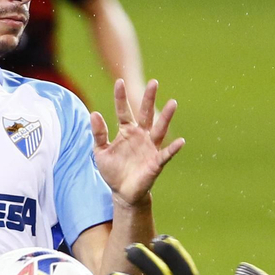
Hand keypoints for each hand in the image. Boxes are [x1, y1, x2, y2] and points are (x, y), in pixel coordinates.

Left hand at [90, 79, 183, 206]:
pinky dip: (173, 148)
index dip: (120, 97)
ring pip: (159, 129)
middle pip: (145, 114)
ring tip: (173, 103)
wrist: (122, 193)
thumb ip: (99, 133)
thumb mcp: (100, 151)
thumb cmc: (113, 171)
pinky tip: (181, 141)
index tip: (119, 82)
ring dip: (166, 117)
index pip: (123, 111)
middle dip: (149, 99)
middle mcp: (140, 135)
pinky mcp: (156, 162)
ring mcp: (150, 147)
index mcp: (126, 131)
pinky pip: (166, 153)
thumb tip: (93, 113)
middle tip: (153, 82)